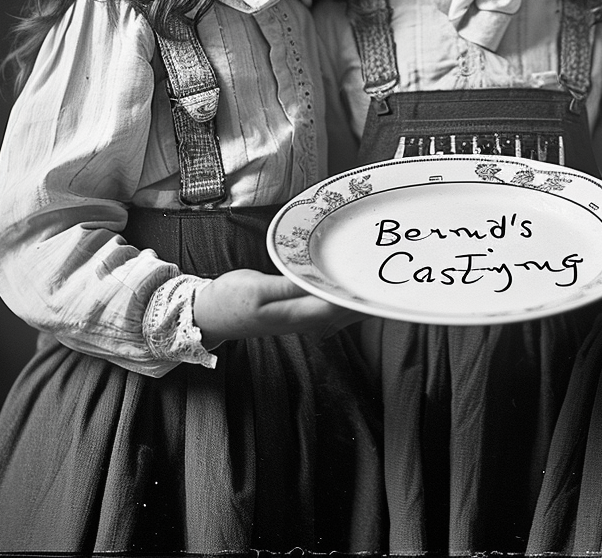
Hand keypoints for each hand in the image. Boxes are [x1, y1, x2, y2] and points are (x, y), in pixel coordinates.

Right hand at [194, 268, 365, 349]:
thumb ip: (288, 285)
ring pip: (340, 312)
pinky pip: (329, 308)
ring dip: (358, 300)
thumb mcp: (257, 288)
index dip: (361, 296)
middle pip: (345, 311)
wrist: (208, 315)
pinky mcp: (297, 313)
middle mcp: (304, 320)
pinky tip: (354, 290)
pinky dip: (344, 299)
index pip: (338, 305)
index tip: (381, 282)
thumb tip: (318, 280)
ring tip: (382, 285)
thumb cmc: (230, 299)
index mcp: (295, 313)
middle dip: (367, 298)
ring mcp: (302, 318)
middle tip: (393, 282)